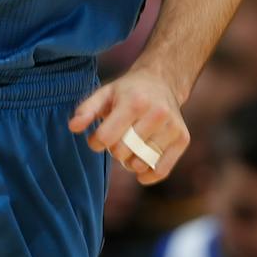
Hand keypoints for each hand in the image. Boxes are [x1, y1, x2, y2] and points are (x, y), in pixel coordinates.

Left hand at [69, 69, 187, 183]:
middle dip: (114, 151)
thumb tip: (73, 127)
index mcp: (134, 101)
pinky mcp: (183, 139)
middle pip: (123, 152)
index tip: (98, 139)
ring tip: (131, 147)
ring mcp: (172, 127)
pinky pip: (162, 170)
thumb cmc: (128, 91)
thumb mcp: (104, 93)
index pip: (106, 138)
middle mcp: (157, 113)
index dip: (96, 143)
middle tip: (118, 139)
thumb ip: (86, 110)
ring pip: (141, 163)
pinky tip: (141, 168)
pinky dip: (148, 175)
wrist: (162, 82)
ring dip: (130, 162)